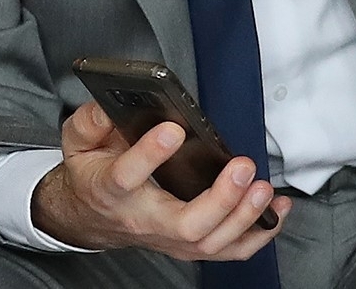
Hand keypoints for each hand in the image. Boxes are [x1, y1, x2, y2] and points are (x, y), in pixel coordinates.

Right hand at [30, 102, 290, 258]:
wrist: (90, 216)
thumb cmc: (92, 174)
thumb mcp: (79, 140)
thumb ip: (91, 120)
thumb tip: (114, 104)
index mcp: (112, 188)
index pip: (128, 175)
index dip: (150, 154)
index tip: (173, 130)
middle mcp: (144, 219)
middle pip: (185, 224)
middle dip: (220, 199)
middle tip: (242, 168)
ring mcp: (169, 237)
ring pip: (211, 242)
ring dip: (244, 217)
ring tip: (264, 187)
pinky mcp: (189, 244)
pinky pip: (228, 250)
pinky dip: (258, 233)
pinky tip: (277, 208)